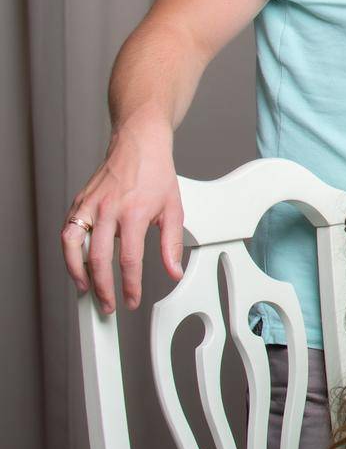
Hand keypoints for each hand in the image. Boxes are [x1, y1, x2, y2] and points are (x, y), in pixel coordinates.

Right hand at [62, 119, 185, 313]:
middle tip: (108, 304)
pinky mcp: (80, 202)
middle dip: (102, 287)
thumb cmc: (156, 175)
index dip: (130, 285)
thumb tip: (174, 271)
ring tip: (85, 289)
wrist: (139, 144)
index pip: (130, 259)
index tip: (131, 300)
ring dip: (76, 272)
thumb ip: (171, 244)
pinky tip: (78, 263)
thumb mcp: (174, 209)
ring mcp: (90, 205)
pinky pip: (68, 231)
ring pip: (72, 245)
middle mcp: (108, 210)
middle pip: (98, 258)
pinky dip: (69, 251)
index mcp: (134, 213)